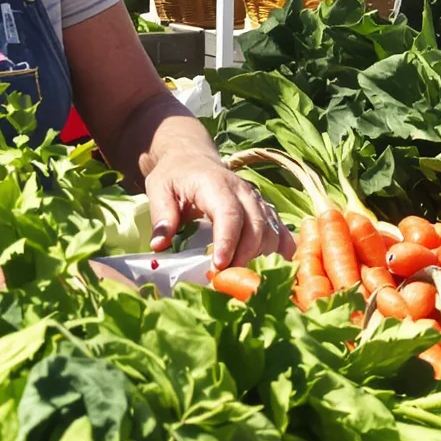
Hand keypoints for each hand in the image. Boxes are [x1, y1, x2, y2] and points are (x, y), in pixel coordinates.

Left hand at [146, 155, 292, 270]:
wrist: (192, 159)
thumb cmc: (175, 176)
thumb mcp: (159, 189)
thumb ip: (162, 215)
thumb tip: (160, 245)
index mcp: (216, 184)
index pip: (229, 214)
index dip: (227, 242)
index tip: (218, 267)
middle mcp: (243, 191)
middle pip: (256, 227)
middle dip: (244, 257)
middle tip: (226, 281)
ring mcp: (257, 200)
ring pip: (271, 232)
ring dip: (260, 258)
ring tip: (240, 278)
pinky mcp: (265, 209)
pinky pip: (281, 232)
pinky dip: (281, 252)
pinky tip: (271, 269)